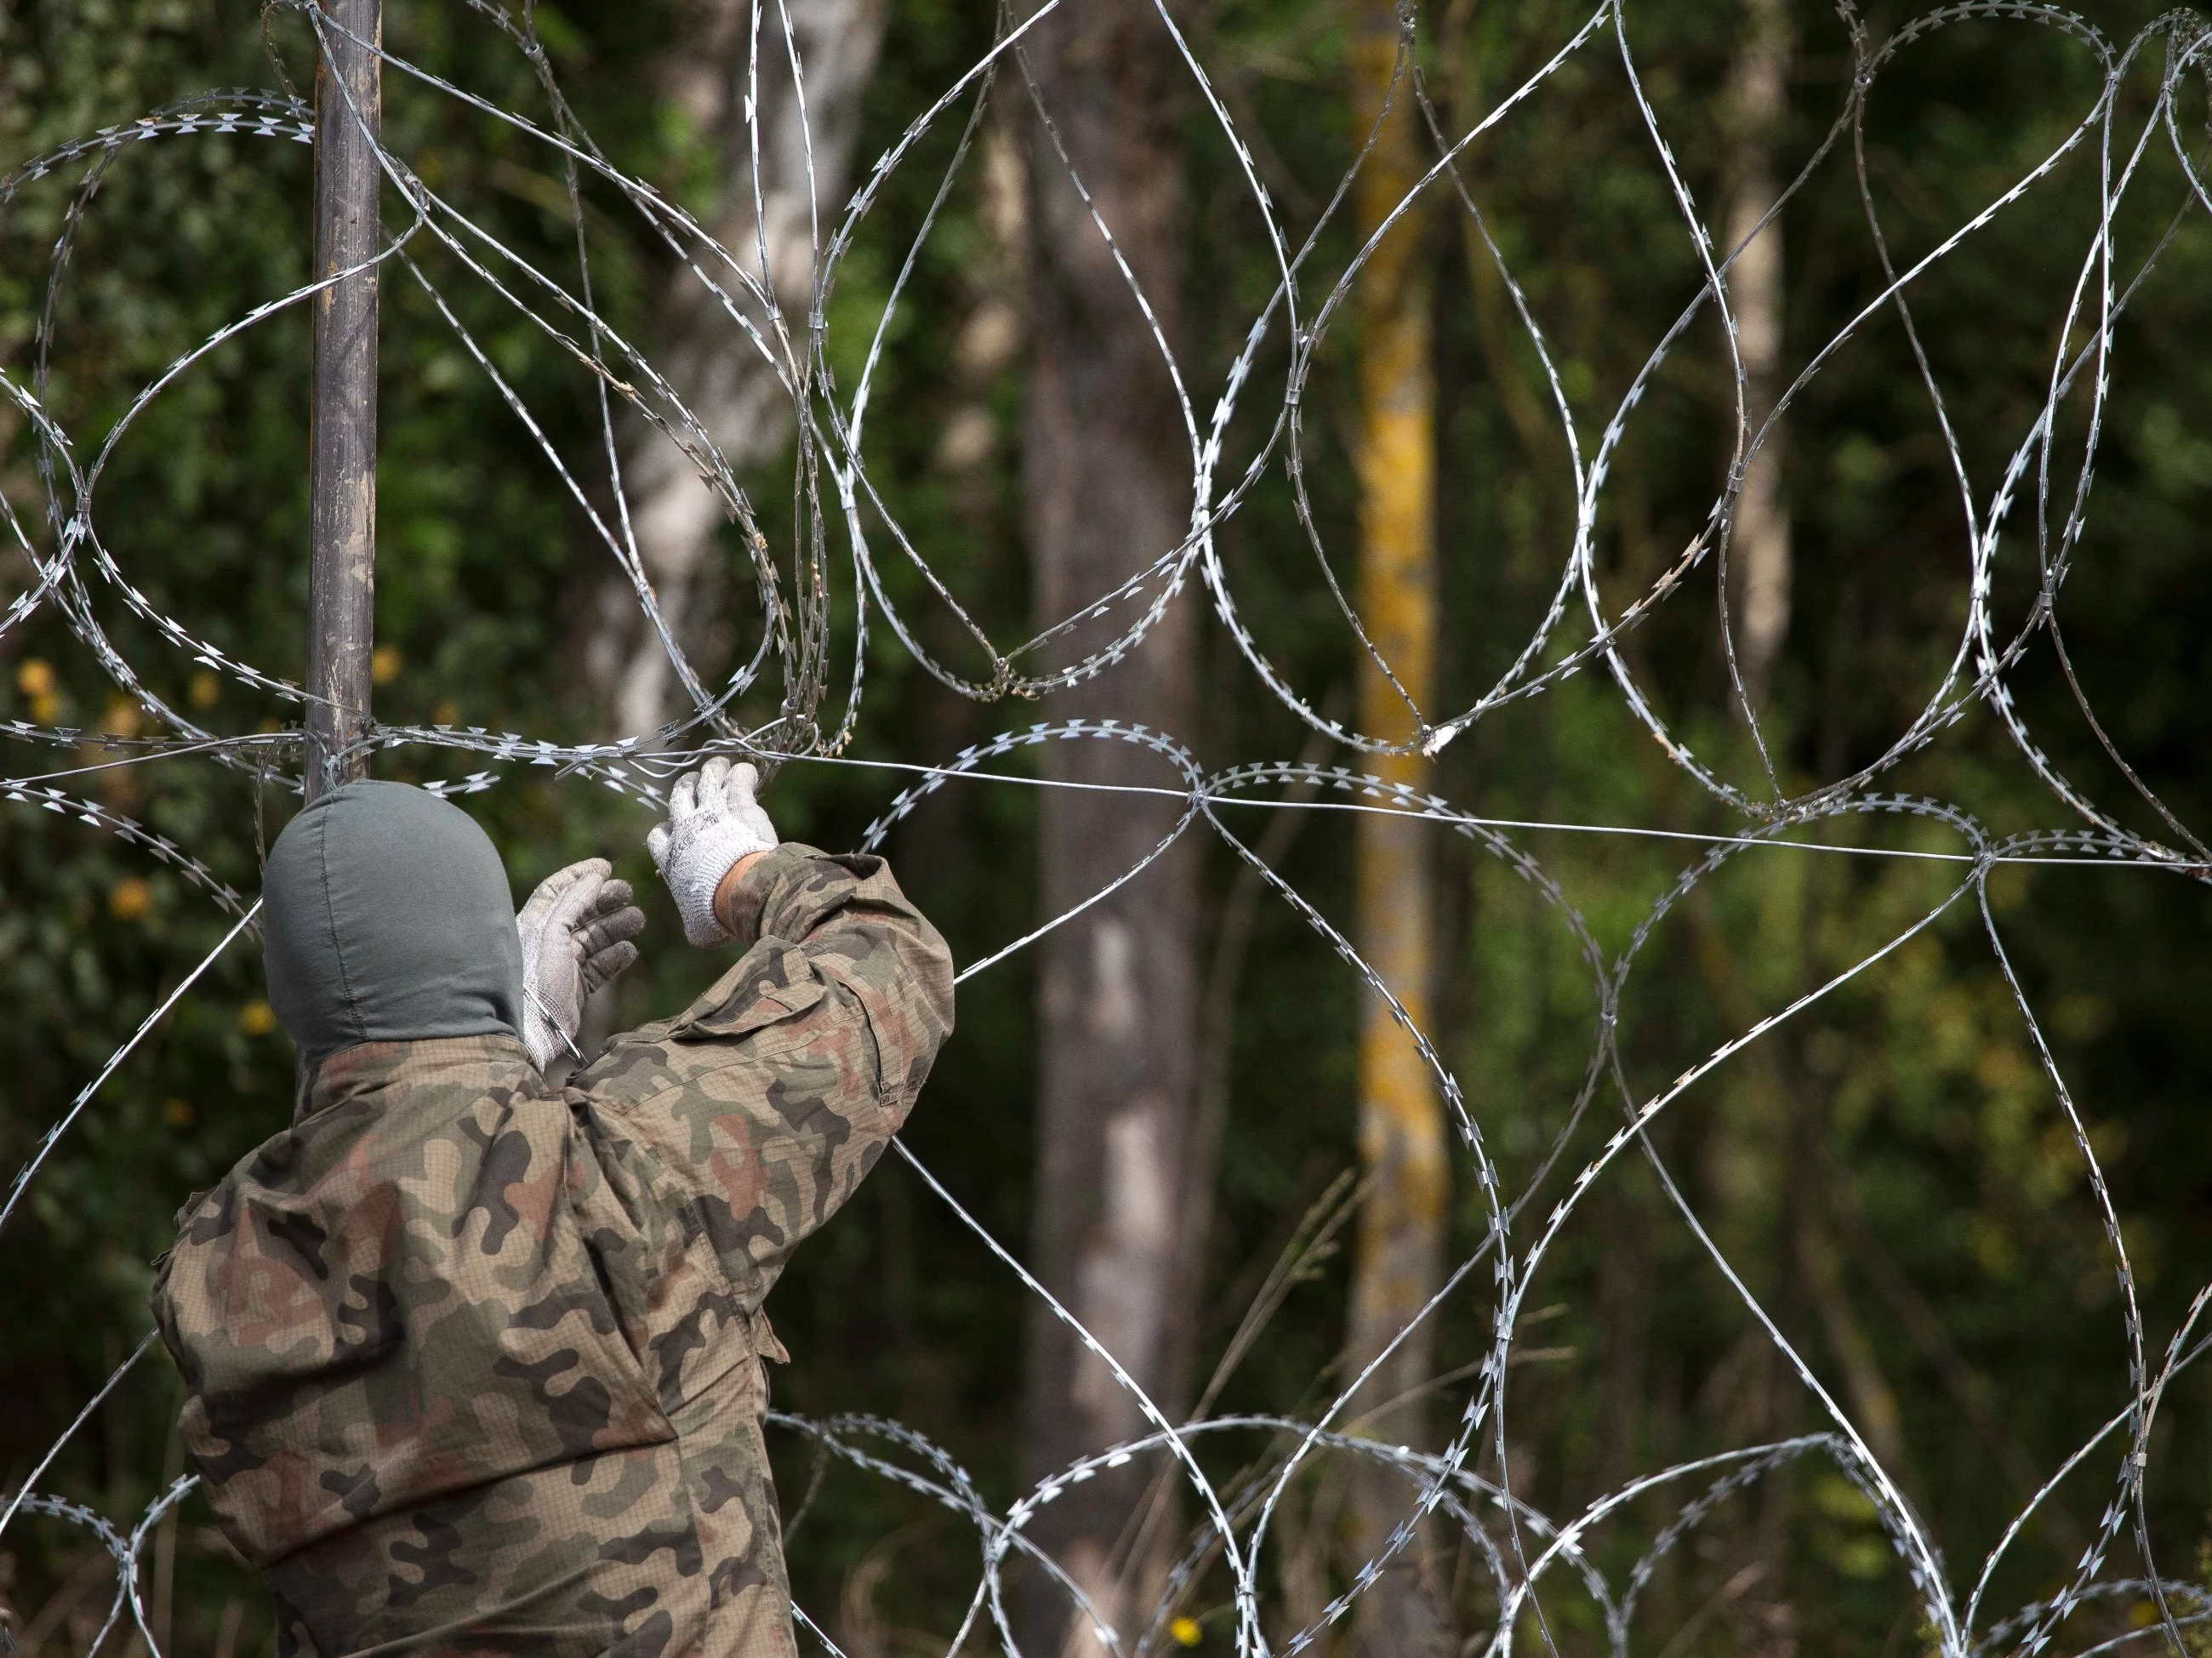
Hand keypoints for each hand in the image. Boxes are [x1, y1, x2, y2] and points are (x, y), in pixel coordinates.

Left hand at [517, 858, 645, 1070]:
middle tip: (629, 893)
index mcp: (531, 924)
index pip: (556, 891)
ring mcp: (561, 966)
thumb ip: (574, 902)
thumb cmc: (533, 979)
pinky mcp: (575, 989)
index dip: (580, 876)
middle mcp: (546, 942)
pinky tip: (628, 950)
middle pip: (580, 913)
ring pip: (593, 940)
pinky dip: (615, 957)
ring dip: (615, 927)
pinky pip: (599, 968)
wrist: (529, 1032)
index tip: (606, 866)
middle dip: (605, 901)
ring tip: (637, 920)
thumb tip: (596, 875)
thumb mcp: (551, 933)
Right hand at [646, 756, 778, 946]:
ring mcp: (711, 812)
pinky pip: (737, 777)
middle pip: (678, 796)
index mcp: (670, 857)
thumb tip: (697, 931)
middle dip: (686, 787)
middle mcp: (685, 829)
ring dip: (713, 770)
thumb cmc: (716, 912)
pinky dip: (742, 772)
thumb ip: (694, 925)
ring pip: (706, 778)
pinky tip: (749, 773)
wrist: (738, 890)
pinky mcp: (737, 802)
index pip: (658, 835)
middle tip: (696, 783)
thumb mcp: (698, 927)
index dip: (667, 829)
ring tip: (721, 766)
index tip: (677, 831)